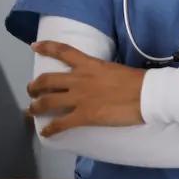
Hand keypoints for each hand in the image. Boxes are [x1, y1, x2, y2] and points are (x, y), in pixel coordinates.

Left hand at [27, 42, 145, 136]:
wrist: (146, 95)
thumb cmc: (137, 80)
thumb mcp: (115, 69)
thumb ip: (100, 72)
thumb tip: (98, 77)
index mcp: (90, 65)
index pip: (63, 52)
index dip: (47, 47)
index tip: (35, 46)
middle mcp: (79, 80)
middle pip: (46, 80)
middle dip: (34, 87)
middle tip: (32, 91)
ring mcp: (79, 99)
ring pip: (47, 103)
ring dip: (35, 107)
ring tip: (32, 110)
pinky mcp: (83, 116)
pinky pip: (60, 124)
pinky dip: (49, 129)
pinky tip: (45, 132)